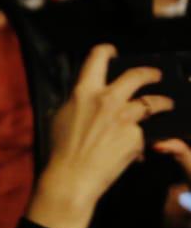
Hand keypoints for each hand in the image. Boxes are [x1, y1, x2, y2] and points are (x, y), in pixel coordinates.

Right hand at [28, 44, 170, 227]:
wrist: (73, 176)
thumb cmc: (61, 149)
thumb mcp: (60, 116)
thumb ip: (77, 102)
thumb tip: (86, 97)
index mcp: (84, 91)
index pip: (97, 58)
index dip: (107, 51)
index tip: (113, 52)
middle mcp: (107, 99)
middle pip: (136, 75)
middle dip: (150, 73)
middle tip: (155, 75)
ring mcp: (125, 117)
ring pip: (152, 101)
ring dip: (162, 101)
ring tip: (166, 104)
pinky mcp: (137, 135)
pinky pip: (145, 130)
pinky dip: (145, 135)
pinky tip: (143, 144)